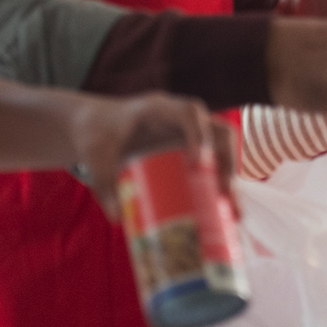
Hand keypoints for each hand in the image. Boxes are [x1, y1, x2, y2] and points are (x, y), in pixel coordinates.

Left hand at [65, 92, 235, 221]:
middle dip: (227, 162)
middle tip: (223, 194)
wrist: (93, 128)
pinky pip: (214, 163)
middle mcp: (179, 120)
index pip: (188, 112)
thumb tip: (117, 217)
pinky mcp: (188, 152)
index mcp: (157, 109)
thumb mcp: (94, 158)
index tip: (198, 162)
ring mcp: (188, 135)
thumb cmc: (94, 135)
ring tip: (233, 211)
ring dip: (230, 179)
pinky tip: (224, 213)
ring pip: (222, 149)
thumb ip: (102, 184)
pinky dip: (220, 186)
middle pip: (218, 131)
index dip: (199, 134)